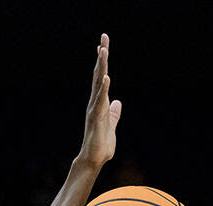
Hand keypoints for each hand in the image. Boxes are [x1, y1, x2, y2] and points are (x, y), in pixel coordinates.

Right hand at [78, 34, 121, 166]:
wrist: (94, 160)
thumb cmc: (101, 144)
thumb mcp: (112, 124)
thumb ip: (114, 113)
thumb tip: (118, 103)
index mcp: (100, 102)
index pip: (102, 77)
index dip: (103, 62)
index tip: (103, 44)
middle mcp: (95, 102)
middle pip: (99, 74)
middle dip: (102, 56)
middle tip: (104, 37)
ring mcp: (95, 109)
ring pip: (99, 84)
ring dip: (102, 67)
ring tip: (103, 50)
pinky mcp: (96, 118)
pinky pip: (100, 101)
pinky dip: (104, 89)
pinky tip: (107, 77)